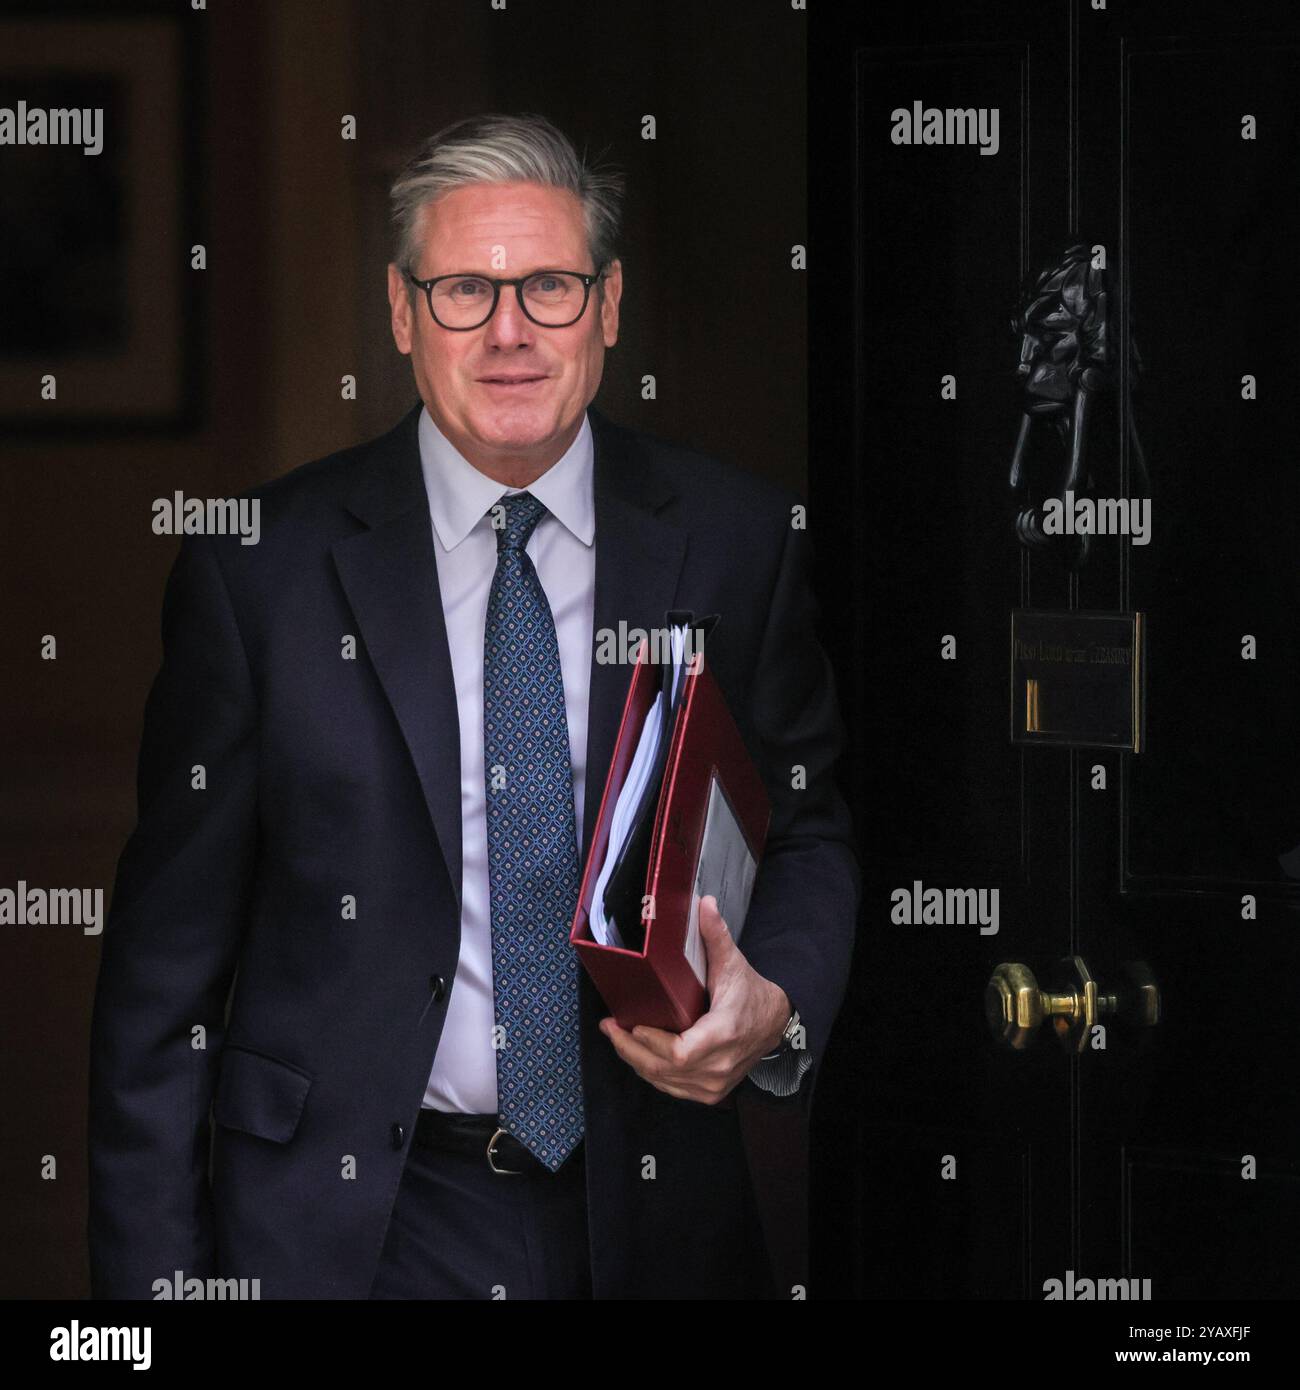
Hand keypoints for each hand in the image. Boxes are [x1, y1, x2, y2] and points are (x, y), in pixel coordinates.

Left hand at [599, 894, 790, 1104]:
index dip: (650, 1042)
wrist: (774, 1022)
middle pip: (662, 1068)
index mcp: (723, 1034)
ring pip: (663, 1081)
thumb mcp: (734, 963)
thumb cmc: (751, 993)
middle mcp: (718, 1066)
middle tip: (609, 1027)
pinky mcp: (710, 1091)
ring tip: (617, 1037)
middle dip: (629, 1048)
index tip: (632, 1023)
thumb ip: (716, 935)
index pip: (678, 1053)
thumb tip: (705, 904)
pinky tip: (637, 1055)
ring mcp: (714, 1084)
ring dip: (635, 1060)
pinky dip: (651, 1073)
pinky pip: (672, 1087)